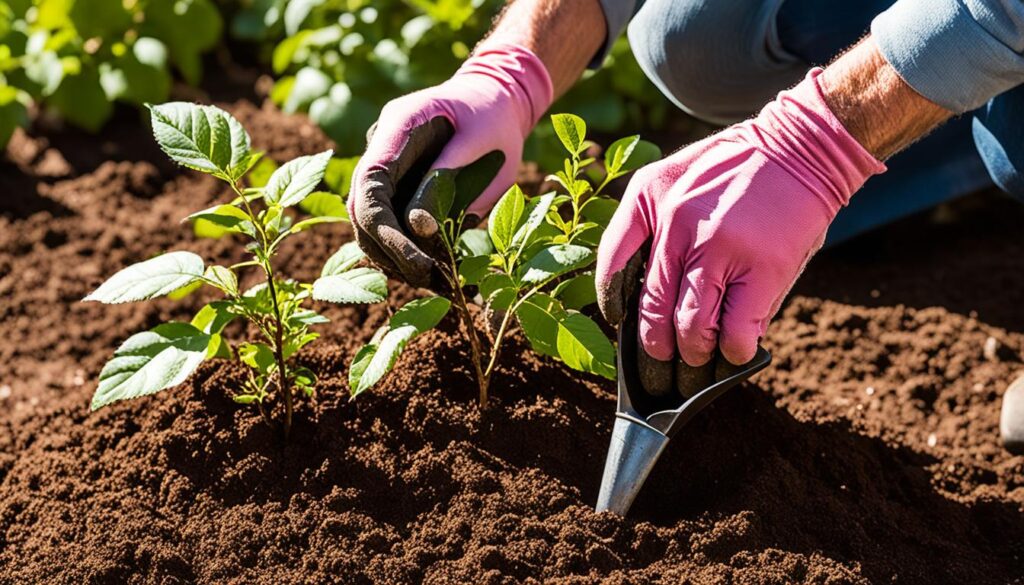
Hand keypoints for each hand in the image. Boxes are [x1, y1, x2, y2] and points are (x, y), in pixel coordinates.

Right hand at [348, 42, 552, 287]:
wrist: (497, 97)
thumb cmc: (493, 114)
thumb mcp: (479, 140)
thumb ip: (446, 178)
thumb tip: (417, 226)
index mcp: (397, 125)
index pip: (370, 184)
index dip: (384, 228)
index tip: (415, 260)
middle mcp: (381, 147)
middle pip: (361, 209)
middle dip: (389, 251)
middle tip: (428, 279)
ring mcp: (386, 168)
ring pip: (370, 224)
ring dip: (396, 259)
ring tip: (435, 282)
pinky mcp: (397, 187)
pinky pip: (391, 224)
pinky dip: (408, 252)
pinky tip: (435, 272)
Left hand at [596, 69, 884, 393]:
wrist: (800, 148)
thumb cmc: (731, 168)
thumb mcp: (669, 175)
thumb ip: (643, 223)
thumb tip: (629, 290)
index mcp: (650, 201)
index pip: (612, 271)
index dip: (613, 308)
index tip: (623, 323)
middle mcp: (679, 226)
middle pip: (652, 311)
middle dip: (656, 346)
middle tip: (664, 359)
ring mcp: (722, 250)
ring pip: (692, 329)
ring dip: (694, 353)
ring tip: (699, 354)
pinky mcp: (765, 269)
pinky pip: (737, 331)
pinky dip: (733, 350)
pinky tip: (735, 346)